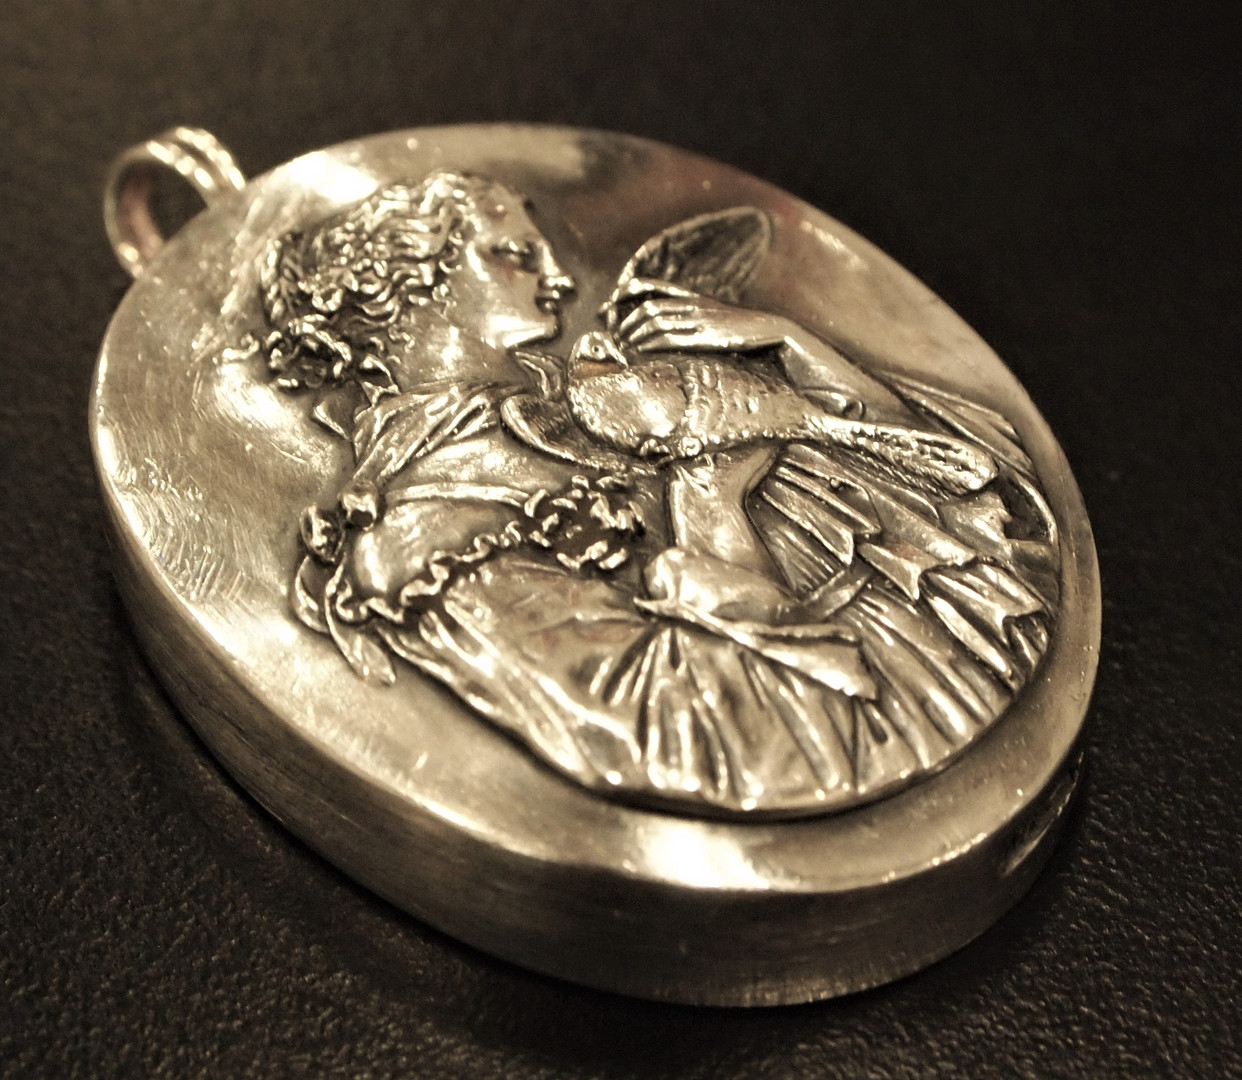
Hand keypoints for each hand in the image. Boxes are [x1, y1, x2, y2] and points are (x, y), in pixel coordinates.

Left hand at [613, 283, 795, 353]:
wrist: (771, 330)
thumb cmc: (740, 328)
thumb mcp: (713, 314)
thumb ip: (689, 316)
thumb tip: (663, 328)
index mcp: (692, 296)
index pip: (649, 286)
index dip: (624, 295)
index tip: (608, 310)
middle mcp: (692, 303)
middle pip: (647, 307)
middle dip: (624, 322)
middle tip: (614, 336)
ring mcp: (699, 319)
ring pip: (654, 321)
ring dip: (633, 335)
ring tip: (624, 347)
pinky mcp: (706, 337)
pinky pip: (669, 338)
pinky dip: (649, 344)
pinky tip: (640, 351)